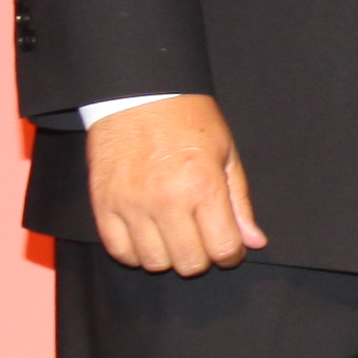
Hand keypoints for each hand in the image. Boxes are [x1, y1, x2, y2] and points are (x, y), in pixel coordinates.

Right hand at [86, 95, 264, 273]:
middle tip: (201, 239)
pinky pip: (119, 251)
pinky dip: (135, 253)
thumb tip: (254, 242)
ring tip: (173, 235)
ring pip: (154, 263)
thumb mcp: (226, 154)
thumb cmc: (187, 119)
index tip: (228, 246)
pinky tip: (146, 237)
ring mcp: (131, 206)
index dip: (231, 254)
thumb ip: (239, 202)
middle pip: (189, 263)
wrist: (138, 93)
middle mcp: (166, 201)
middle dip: (202, 258)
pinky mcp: (103, 205)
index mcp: (203, 187)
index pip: (223, 249)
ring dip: (169, 256)